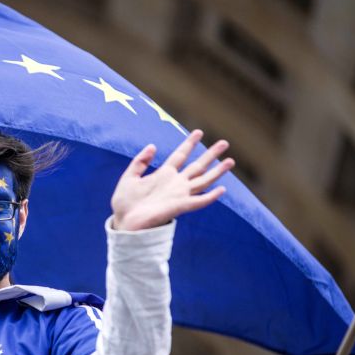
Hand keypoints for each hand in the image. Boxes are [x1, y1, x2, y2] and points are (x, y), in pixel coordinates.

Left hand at [111, 129, 232, 230]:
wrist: (124, 222)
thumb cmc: (124, 203)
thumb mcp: (129, 177)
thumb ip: (140, 162)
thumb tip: (152, 146)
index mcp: (163, 174)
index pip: (180, 155)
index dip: (189, 143)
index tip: (199, 132)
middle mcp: (175, 184)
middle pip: (197, 166)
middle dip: (210, 154)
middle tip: (224, 142)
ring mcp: (179, 195)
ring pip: (202, 181)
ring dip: (217, 172)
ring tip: (230, 161)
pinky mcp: (179, 207)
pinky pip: (198, 202)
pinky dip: (210, 197)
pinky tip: (221, 190)